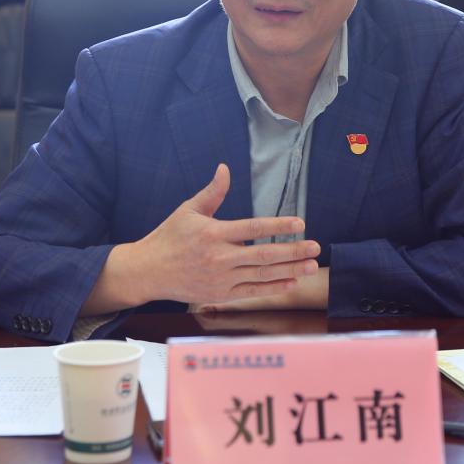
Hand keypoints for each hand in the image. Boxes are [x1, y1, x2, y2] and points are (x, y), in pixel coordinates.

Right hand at [82, 164, 320, 313]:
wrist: (147, 272)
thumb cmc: (168, 237)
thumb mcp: (188, 210)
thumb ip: (212, 192)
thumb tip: (225, 168)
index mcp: (213, 233)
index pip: (253, 228)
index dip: (278, 226)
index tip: (299, 223)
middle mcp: (219, 257)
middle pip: (263, 255)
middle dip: (292, 251)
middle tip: (316, 247)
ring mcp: (220, 279)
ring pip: (261, 275)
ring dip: (289, 270)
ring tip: (311, 266)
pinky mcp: (219, 295)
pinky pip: (251, 293)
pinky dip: (272, 288)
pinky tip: (291, 282)